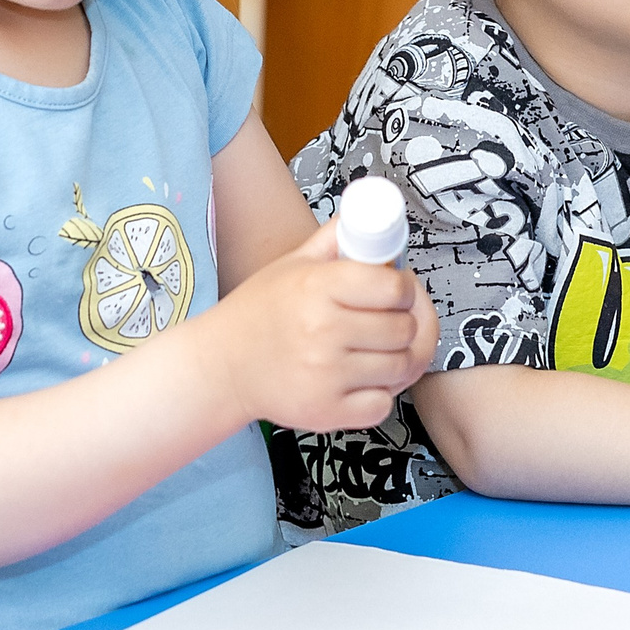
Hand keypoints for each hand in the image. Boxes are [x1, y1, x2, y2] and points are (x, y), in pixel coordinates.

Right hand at [202, 224, 436, 433]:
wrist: (221, 366)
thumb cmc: (260, 312)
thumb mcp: (292, 264)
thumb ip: (335, 240)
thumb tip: (370, 216)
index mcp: (317, 288)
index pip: (394, 287)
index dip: (406, 288)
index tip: (399, 291)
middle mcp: (323, 331)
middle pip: (404, 329)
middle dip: (407, 323)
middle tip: (393, 320)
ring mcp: (326, 376)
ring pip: (400, 368)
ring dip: (400, 360)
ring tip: (383, 349)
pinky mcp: (326, 412)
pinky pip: (382, 405)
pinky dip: (381, 395)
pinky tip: (365, 380)